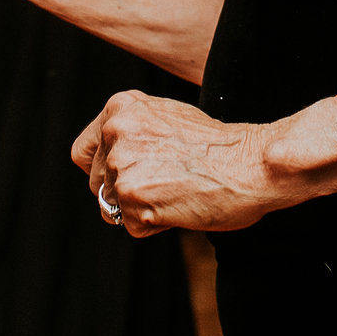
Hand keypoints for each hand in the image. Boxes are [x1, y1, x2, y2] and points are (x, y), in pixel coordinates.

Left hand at [73, 92, 300, 235]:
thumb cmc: (220, 146)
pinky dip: (154, 226)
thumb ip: (133, 132)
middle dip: (125, 192)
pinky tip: (180, 205)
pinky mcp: (134, 198)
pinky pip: (132, 227)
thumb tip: (108, 157)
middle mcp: (116, 132)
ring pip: (114, 206)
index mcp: (121, 108)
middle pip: (98, 183)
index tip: (121, 177)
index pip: (83, 152)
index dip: (101, 171)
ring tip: (176, 191)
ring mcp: (123, 165)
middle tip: (166, 183)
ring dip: (141, 208)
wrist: (252, 164)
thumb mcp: (168, 117)